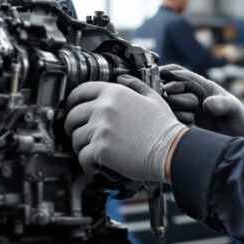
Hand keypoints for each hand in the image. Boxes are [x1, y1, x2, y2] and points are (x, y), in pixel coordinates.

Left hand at [65, 75, 187, 182]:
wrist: (171, 149)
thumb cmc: (165, 127)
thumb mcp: (153, 97)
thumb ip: (135, 85)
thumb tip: (122, 78)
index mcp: (115, 93)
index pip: (80, 91)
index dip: (72, 101)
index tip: (72, 109)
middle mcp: (104, 108)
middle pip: (72, 115)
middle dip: (73, 126)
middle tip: (80, 134)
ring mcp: (101, 128)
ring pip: (75, 138)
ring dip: (80, 147)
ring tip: (91, 151)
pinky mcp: (101, 149)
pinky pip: (82, 157)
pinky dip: (87, 164)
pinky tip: (95, 166)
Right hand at [160, 64, 243, 139]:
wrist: (237, 138)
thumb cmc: (237, 119)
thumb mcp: (233, 108)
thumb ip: (222, 104)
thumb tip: (206, 104)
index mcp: (200, 84)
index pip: (177, 71)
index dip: (171, 76)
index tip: (173, 88)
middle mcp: (189, 94)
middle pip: (167, 87)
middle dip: (173, 94)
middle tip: (193, 104)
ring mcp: (184, 108)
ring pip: (167, 103)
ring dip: (176, 109)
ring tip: (193, 117)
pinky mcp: (181, 122)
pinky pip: (170, 118)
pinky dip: (177, 120)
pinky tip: (192, 125)